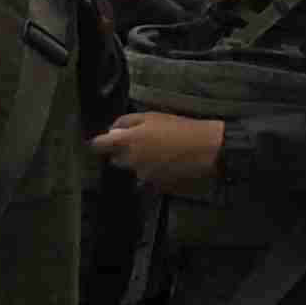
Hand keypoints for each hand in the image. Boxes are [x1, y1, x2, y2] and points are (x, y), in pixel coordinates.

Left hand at [91, 111, 228, 199]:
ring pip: (133, 170)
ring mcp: (143, 176)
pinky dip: (154, 173)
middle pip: (115, 160)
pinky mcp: (156, 187)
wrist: (207, 149)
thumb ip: (125, 123)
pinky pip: (148, 180)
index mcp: (127, 141)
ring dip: (140, 164)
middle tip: (143, 144)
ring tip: (161, 153)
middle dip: (123, 153)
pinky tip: (168, 164)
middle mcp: (131, 161)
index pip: (98, 146)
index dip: (100, 143)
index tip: (104, 142)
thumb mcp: (151, 117)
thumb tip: (110, 131)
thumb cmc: (179, 128)